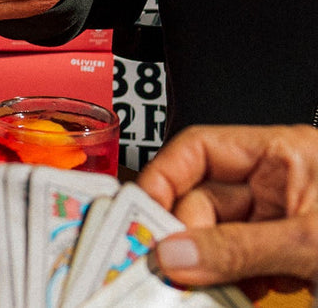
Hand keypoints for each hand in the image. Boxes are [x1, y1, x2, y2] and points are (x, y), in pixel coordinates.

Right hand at [137, 124, 317, 295]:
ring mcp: (274, 225)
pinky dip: (222, 286)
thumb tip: (176, 254)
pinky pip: (230, 268)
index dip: (163, 177)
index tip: (140, 213)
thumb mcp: (309, 242)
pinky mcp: (276, 262)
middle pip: (198, 201)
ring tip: (197, 290)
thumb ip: (241, 248)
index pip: (201, 149)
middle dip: (184, 238)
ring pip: (210, 240)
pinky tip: (224, 297)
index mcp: (283, 156)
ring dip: (202, 268)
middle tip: (168, 268)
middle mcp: (274, 186)